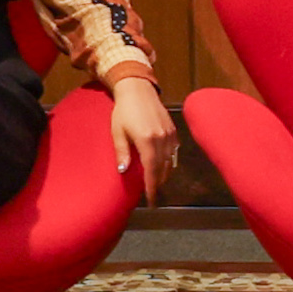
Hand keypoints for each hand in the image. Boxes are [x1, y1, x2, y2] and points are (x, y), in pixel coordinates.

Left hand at [107, 77, 182, 202]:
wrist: (138, 90)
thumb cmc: (123, 111)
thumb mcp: (118, 132)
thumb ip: (122, 152)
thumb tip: (123, 171)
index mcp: (147, 141)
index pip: (152, 171)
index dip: (152, 187)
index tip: (150, 201)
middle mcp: (162, 139)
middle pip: (163, 169)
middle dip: (158, 183)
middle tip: (152, 195)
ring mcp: (170, 135)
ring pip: (170, 162)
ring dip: (164, 174)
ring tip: (156, 182)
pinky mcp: (174, 131)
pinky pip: (174, 152)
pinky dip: (169, 162)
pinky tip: (162, 165)